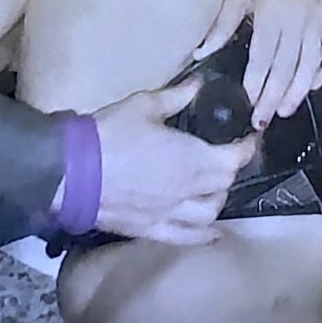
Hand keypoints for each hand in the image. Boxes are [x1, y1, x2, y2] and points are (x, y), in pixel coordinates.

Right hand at [84, 78, 258, 244]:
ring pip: (209, 212)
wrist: (71, 172)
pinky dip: (203, 236)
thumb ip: (176, 97)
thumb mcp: (144, 106)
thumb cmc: (109, 135)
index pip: (234, 158)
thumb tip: (199, 85)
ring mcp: (171, 213)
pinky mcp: (151, 229)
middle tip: (225, 158)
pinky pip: (185, 237)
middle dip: (229, 170)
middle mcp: (188, 189)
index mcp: (192, 157)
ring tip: (213, 189)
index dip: (247, 148)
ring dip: (217, 199)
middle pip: (224, 184)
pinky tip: (211, 233)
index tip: (250, 138)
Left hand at [194, 0, 321, 125]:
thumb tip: (201, 52)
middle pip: (286, 70)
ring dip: (298, 92)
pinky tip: (316, 85)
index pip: (263, 60)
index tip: (248, 104)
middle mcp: (297, 24)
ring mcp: (318, 24)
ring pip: (310, 67)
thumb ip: (222, 25)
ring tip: (285, 111)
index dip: (256, 85)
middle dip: (274, 98)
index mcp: (271, 17)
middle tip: (263, 120)